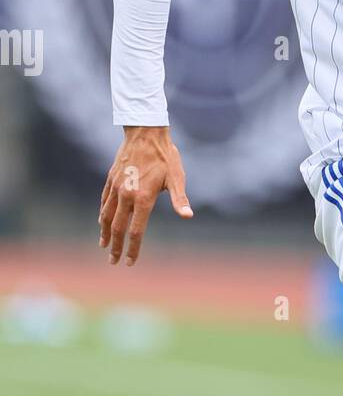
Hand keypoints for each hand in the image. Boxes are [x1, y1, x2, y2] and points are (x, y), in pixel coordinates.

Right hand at [98, 126, 192, 265]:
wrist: (145, 133)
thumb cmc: (165, 156)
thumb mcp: (176, 177)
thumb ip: (179, 199)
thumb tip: (188, 216)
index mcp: (143, 198)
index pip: (136, 231)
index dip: (133, 249)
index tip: (130, 262)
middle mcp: (126, 195)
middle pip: (117, 227)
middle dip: (115, 247)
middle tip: (113, 262)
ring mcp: (116, 187)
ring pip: (106, 215)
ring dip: (105, 233)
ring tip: (104, 246)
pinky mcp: (111, 179)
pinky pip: (104, 201)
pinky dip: (102, 215)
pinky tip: (102, 222)